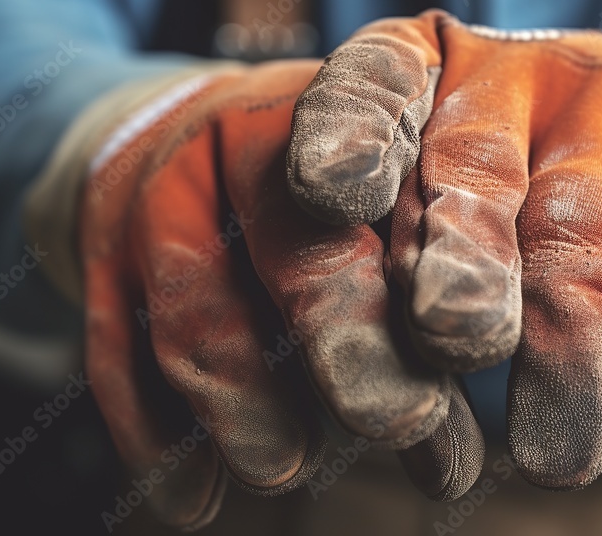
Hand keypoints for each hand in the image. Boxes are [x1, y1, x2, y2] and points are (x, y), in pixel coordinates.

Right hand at [80, 60, 482, 528]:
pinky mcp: (100, 262)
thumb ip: (439, 259)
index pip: (383, 156)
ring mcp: (158, 199)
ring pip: (198, 312)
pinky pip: (116, 353)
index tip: (457, 328)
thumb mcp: (387, 179)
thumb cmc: (324, 185)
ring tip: (282, 469)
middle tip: (401, 421)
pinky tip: (193, 498)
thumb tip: (501, 370)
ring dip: (243, 405)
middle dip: (350, 342)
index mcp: (341, 105)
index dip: (418, 239)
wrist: (178, 141)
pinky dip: (155, 436)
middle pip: (298, 247)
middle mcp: (240, 136)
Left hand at [287, 11, 601, 494]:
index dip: (348, 133)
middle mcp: (514, 79)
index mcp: (420, 77)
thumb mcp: (431, 203)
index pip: (371, 83)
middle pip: (475, 171)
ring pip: (584, 244)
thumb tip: (393, 403)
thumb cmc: (510, 185)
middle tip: (452, 336)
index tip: (323, 192)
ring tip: (555, 465)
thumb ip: (398, 271)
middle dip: (463, 262)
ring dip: (567, 362)